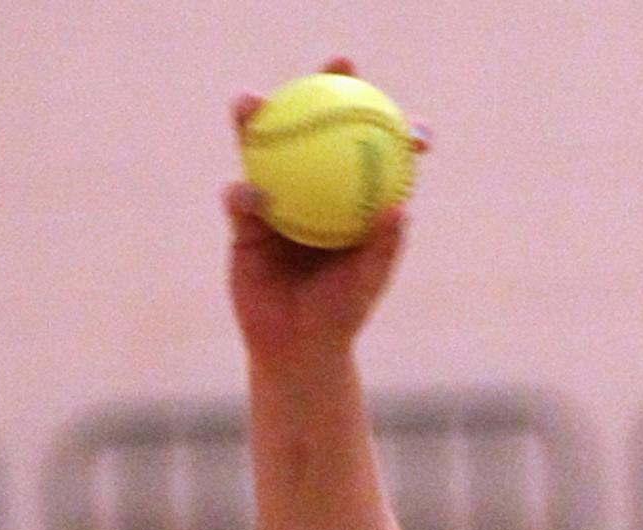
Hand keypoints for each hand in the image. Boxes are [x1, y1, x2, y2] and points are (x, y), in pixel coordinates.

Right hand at [225, 59, 428, 368]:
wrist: (296, 350)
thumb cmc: (340, 317)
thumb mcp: (366, 283)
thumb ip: (383, 246)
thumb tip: (402, 208)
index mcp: (345, 199)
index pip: (365, 152)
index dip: (383, 123)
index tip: (399, 109)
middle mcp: (310, 189)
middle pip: (311, 129)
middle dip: (320, 88)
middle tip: (334, 66)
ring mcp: (274, 201)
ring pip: (263, 149)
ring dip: (256, 120)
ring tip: (255, 103)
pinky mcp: (244, 224)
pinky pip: (240, 200)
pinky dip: (245, 194)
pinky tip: (253, 193)